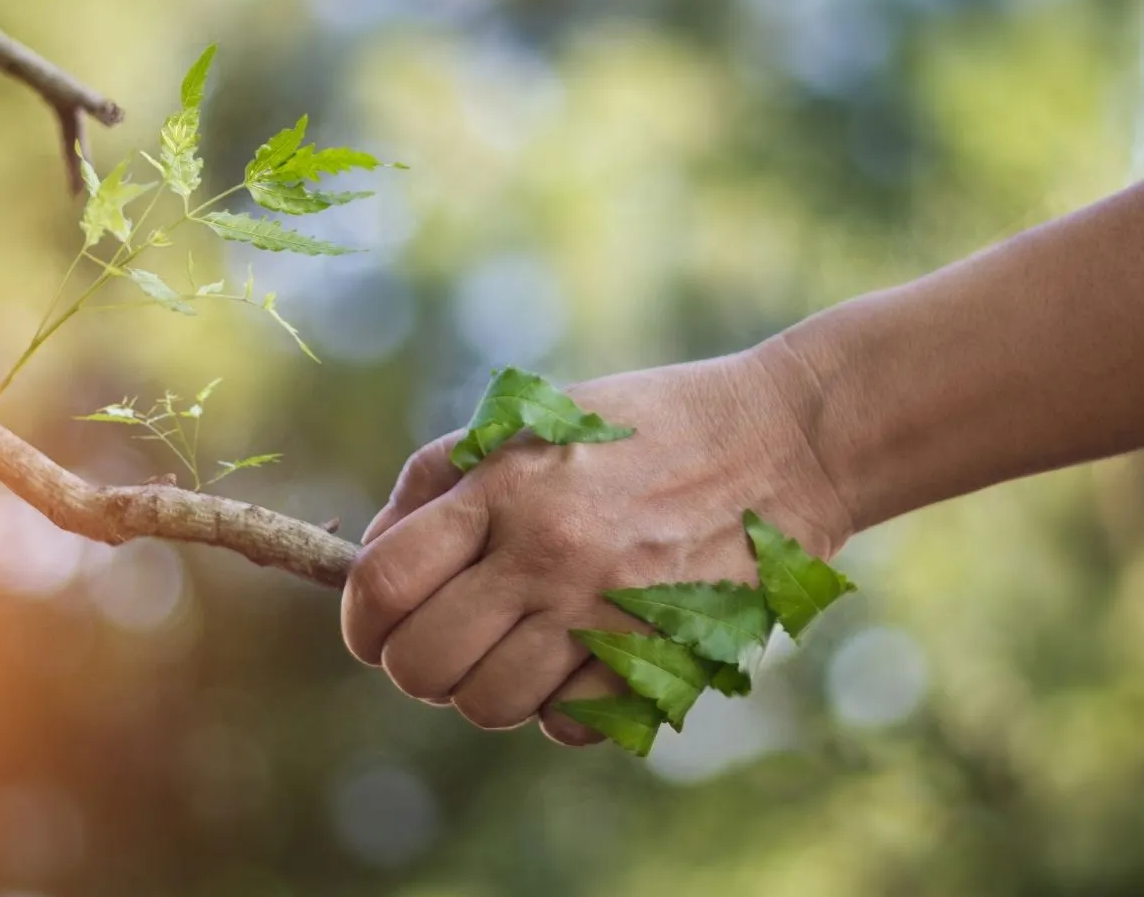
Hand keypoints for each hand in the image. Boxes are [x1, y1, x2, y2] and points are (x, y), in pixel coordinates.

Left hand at [340, 340, 852, 744]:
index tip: (374, 627)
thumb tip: (370, 554)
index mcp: (505, 487)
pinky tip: (578, 660)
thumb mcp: (534, 419)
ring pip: (488, 705)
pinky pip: (567, 723)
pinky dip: (558, 706)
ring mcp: (605, 612)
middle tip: (444, 642)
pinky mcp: (661, 656)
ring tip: (516, 647)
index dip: (360, 621)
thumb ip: (442, 479)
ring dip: (486, 688)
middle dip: (416, 664)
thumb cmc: (644, 426)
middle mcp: (548, 553)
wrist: (783, 443)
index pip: (383, 585)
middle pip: (423, 663)